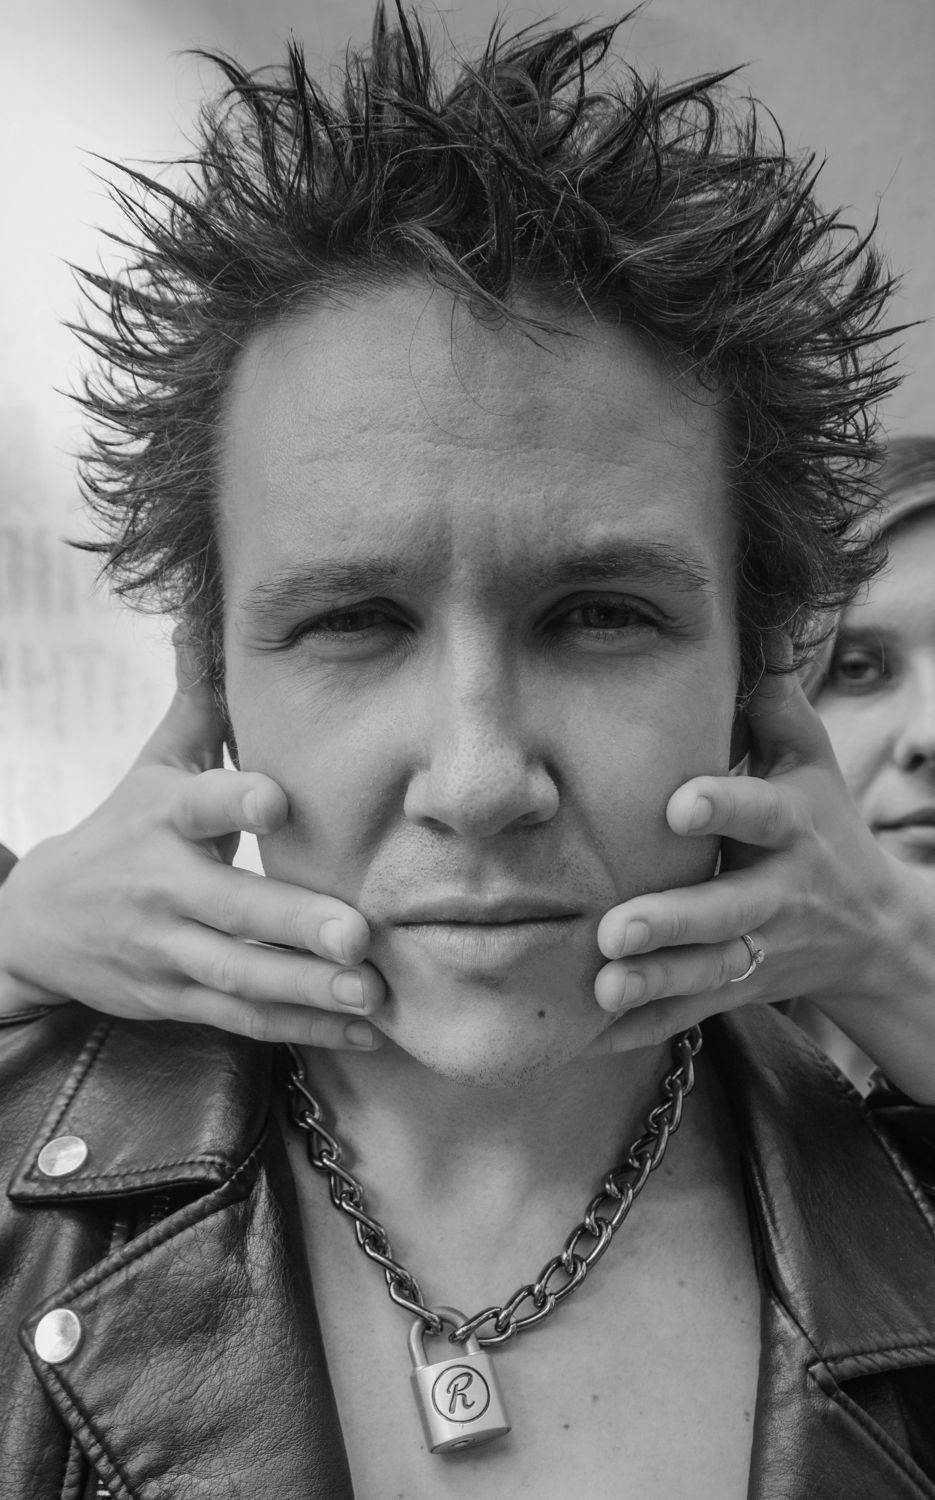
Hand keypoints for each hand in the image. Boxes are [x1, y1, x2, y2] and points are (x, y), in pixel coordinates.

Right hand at [0, 655, 384, 1049]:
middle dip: (296, 924)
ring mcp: (168, 951)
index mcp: (162, 818)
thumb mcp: (152, 765)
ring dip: (308, 990)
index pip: (195, 805)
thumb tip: (204, 617)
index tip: (277, 799)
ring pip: (239, 976)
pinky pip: (245, 1019)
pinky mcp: (177, 999)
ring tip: (372, 996)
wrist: (40, 923)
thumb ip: (198, 704)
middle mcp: (163, 887)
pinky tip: (364, 1031)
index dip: (233, 800)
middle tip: (360, 935)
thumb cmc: (121, 829)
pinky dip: (304, 1029)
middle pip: (231, 908)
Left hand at [585, 665, 934, 1100]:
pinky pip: (691, 1013)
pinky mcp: (742, 990)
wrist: (877, 933)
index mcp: (789, 826)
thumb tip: (758, 626)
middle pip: (727, 911)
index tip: (677, 804)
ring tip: (602, 988)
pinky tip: (590, 1034)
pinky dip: (646, 1025)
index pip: (759, 812)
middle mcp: (776, 893)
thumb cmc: (824, 827)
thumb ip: (776, 705)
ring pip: (707, 973)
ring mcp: (760, 950)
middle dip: (673, 921)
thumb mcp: (811, 765)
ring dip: (654, 983)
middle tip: (615, 929)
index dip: (724, 806)